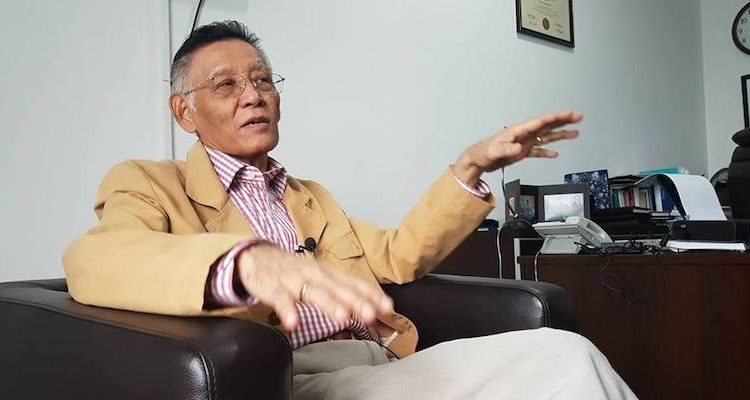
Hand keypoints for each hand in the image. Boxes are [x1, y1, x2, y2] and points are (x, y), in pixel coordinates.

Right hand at [236, 242, 393, 330]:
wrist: (256, 256)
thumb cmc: (293, 271)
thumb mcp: (320, 278)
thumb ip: (342, 292)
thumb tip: (371, 308)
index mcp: (328, 273)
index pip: (354, 283)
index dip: (371, 295)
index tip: (388, 308)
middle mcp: (314, 274)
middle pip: (338, 288)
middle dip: (356, 300)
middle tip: (371, 313)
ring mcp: (293, 280)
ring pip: (313, 292)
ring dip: (329, 303)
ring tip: (342, 316)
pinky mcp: (273, 287)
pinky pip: (280, 299)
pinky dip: (287, 311)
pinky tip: (294, 324)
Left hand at [453, 111, 582, 185]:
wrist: (476, 160)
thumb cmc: (482, 153)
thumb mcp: (493, 151)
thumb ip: (506, 150)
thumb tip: (519, 149)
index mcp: (518, 130)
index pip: (540, 122)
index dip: (555, 118)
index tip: (568, 114)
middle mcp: (523, 134)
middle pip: (547, 126)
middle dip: (563, 121)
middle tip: (578, 117)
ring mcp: (523, 142)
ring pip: (545, 137)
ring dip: (560, 135)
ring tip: (575, 133)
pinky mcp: (521, 152)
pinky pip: (537, 150)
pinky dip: (546, 152)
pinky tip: (555, 154)